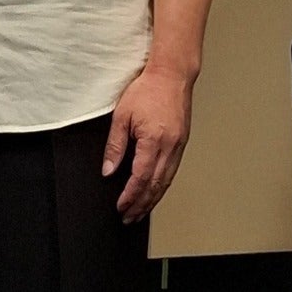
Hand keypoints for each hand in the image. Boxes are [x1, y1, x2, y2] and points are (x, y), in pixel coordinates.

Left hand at [103, 63, 195, 220]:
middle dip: (141, 204)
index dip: (130, 196)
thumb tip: (109, 171)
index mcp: (154, 141)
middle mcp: (170, 146)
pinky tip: (155, 191)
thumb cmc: (147, 89)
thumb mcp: (122, 116)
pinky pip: (172, 170)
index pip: (140, 178)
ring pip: (166, 181)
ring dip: (153, 199)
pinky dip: (162, 185)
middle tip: (129, 218)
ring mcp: (179, 145)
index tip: (121, 207)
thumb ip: (115, 146)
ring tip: (141, 211)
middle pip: (155, 185)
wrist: (172, 74)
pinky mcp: (182, 142)